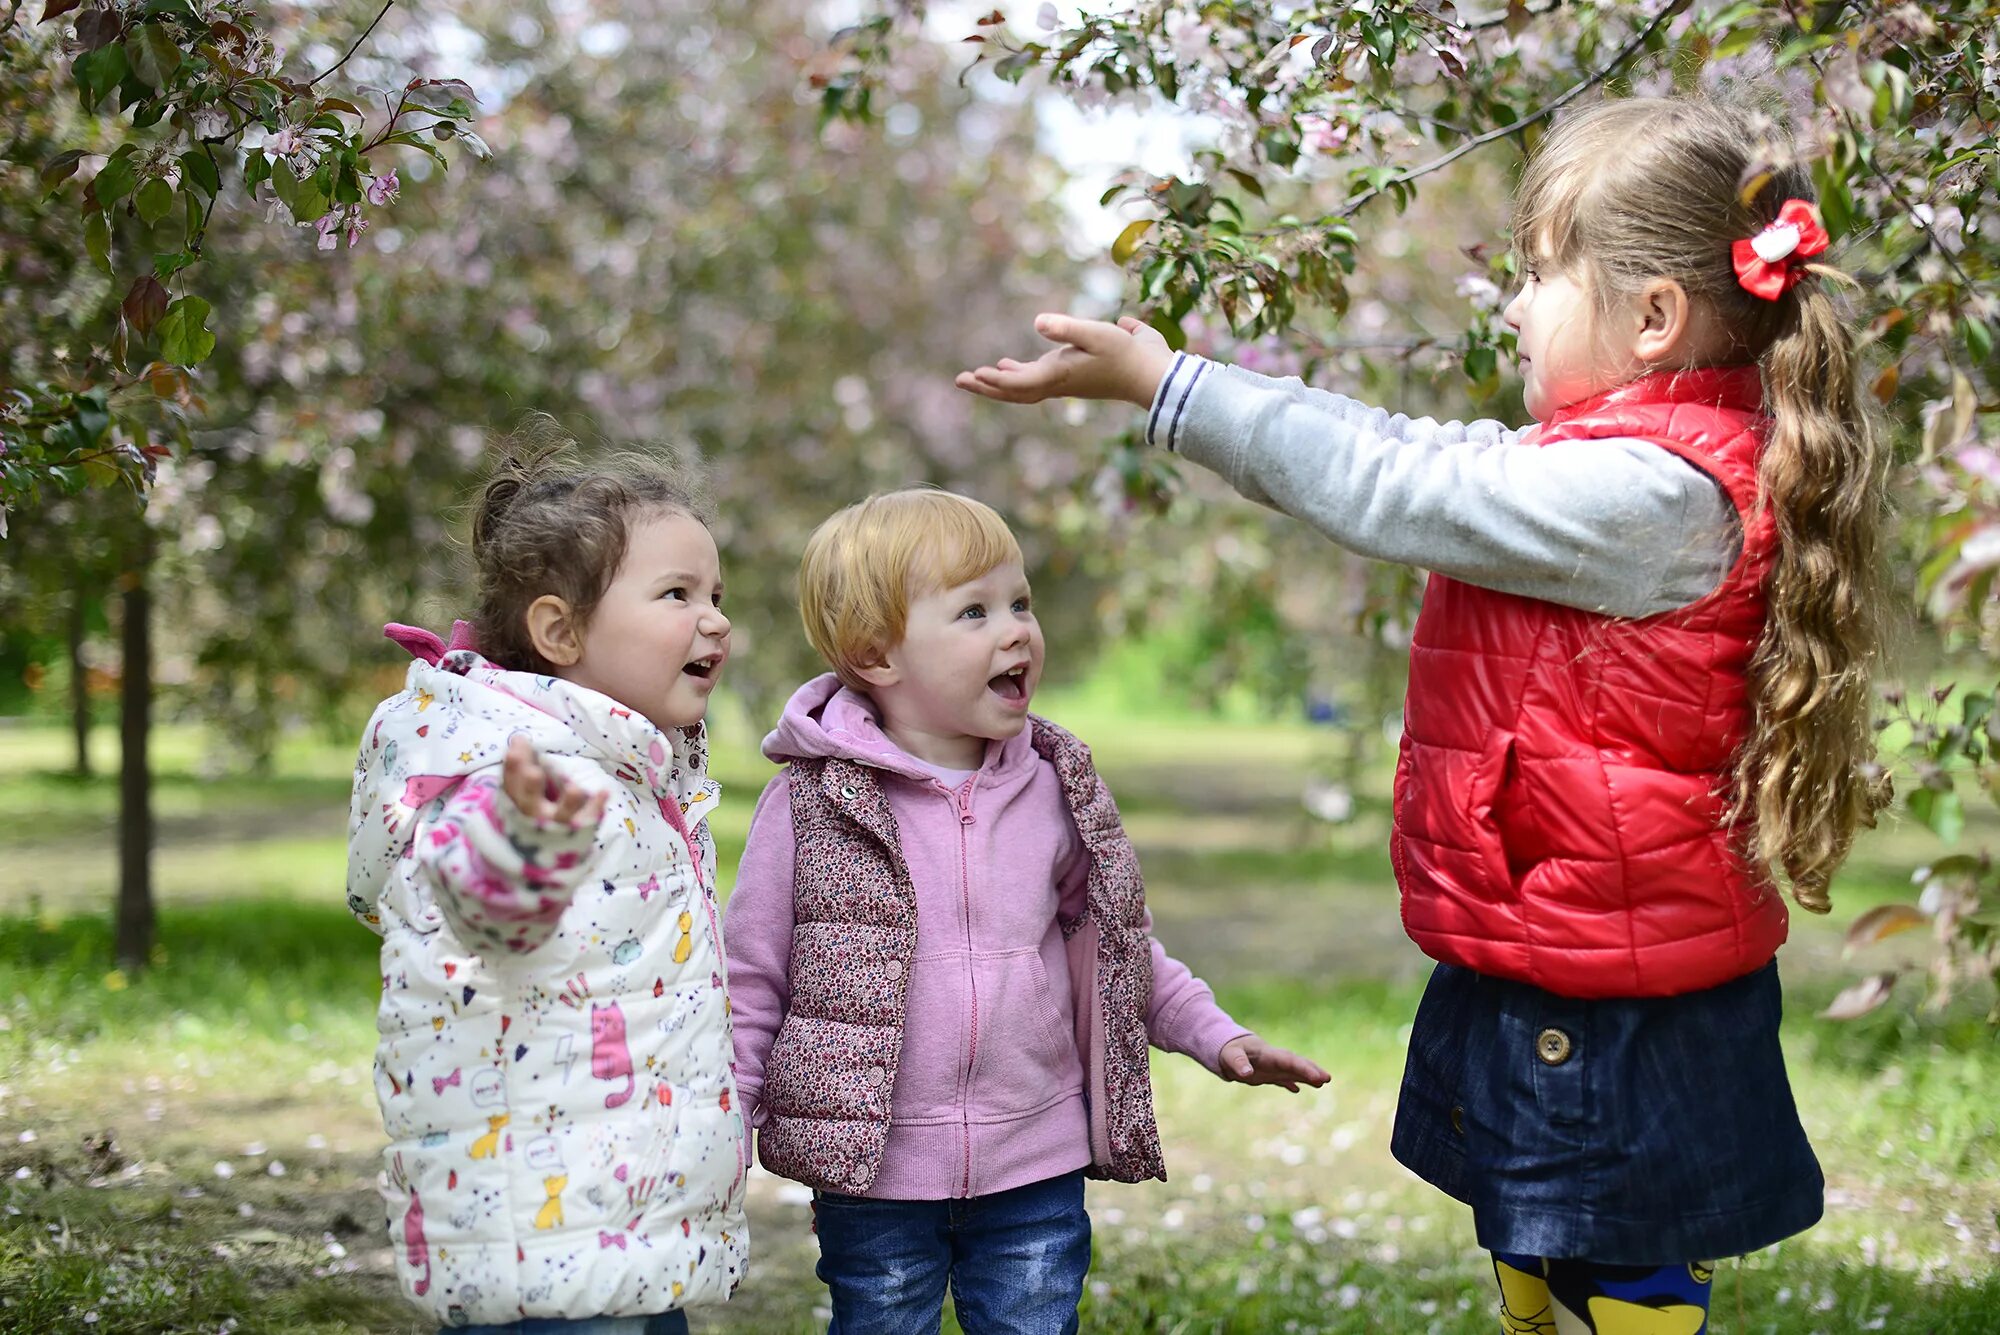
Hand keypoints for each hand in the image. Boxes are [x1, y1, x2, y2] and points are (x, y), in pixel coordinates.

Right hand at [501, 735, 607, 828]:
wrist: (541, 856)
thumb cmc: (531, 814)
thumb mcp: (522, 793)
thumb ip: (521, 767)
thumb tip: (520, 739)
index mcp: (517, 804)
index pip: (511, 785)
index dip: (512, 767)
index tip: (516, 746)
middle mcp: (533, 816)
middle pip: (530, 802)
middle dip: (531, 787)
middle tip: (534, 772)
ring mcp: (556, 826)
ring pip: (561, 815)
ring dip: (568, 802)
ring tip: (575, 788)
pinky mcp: (577, 833)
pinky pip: (587, 820)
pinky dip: (595, 807)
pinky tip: (604, 792)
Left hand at [955, 313, 1174, 408]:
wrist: (1154, 376)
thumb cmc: (1128, 354)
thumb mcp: (1098, 334)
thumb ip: (1067, 328)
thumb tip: (1037, 322)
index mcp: (1059, 375)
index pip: (1019, 383)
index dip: (995, 381)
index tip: (973, 375)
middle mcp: (1058, 382)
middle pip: (1015, 391)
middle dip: (988, 387)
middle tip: (961, 380)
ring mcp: (1065, 380)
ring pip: (1024, 387)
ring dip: (1000, 382)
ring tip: (978, 375)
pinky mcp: (1073, 375)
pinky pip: (1037, 380)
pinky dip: (1019, 376)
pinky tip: (1010, 365)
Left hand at [1218, 1034, 1330, 1092]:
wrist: (1226, 1047)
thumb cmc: (1228, 1050)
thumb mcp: (1230, 1056)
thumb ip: (1238, 1063)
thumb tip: (1247, 1074)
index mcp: (1268, 1054)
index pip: (1289, 1060)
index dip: (1303, 1068)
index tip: (1317, 1076)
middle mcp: (1274, 1059)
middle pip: (1296, 1064)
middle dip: (1311, 1070)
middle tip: (1327, 1078)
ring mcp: (1272, 1066)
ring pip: (1294, 1071)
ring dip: (1307, 1076)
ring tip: (1323, 1081)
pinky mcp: (1268, 1073)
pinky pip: (1282, 1078)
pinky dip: (1290, 1082)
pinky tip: (1297, 1089)